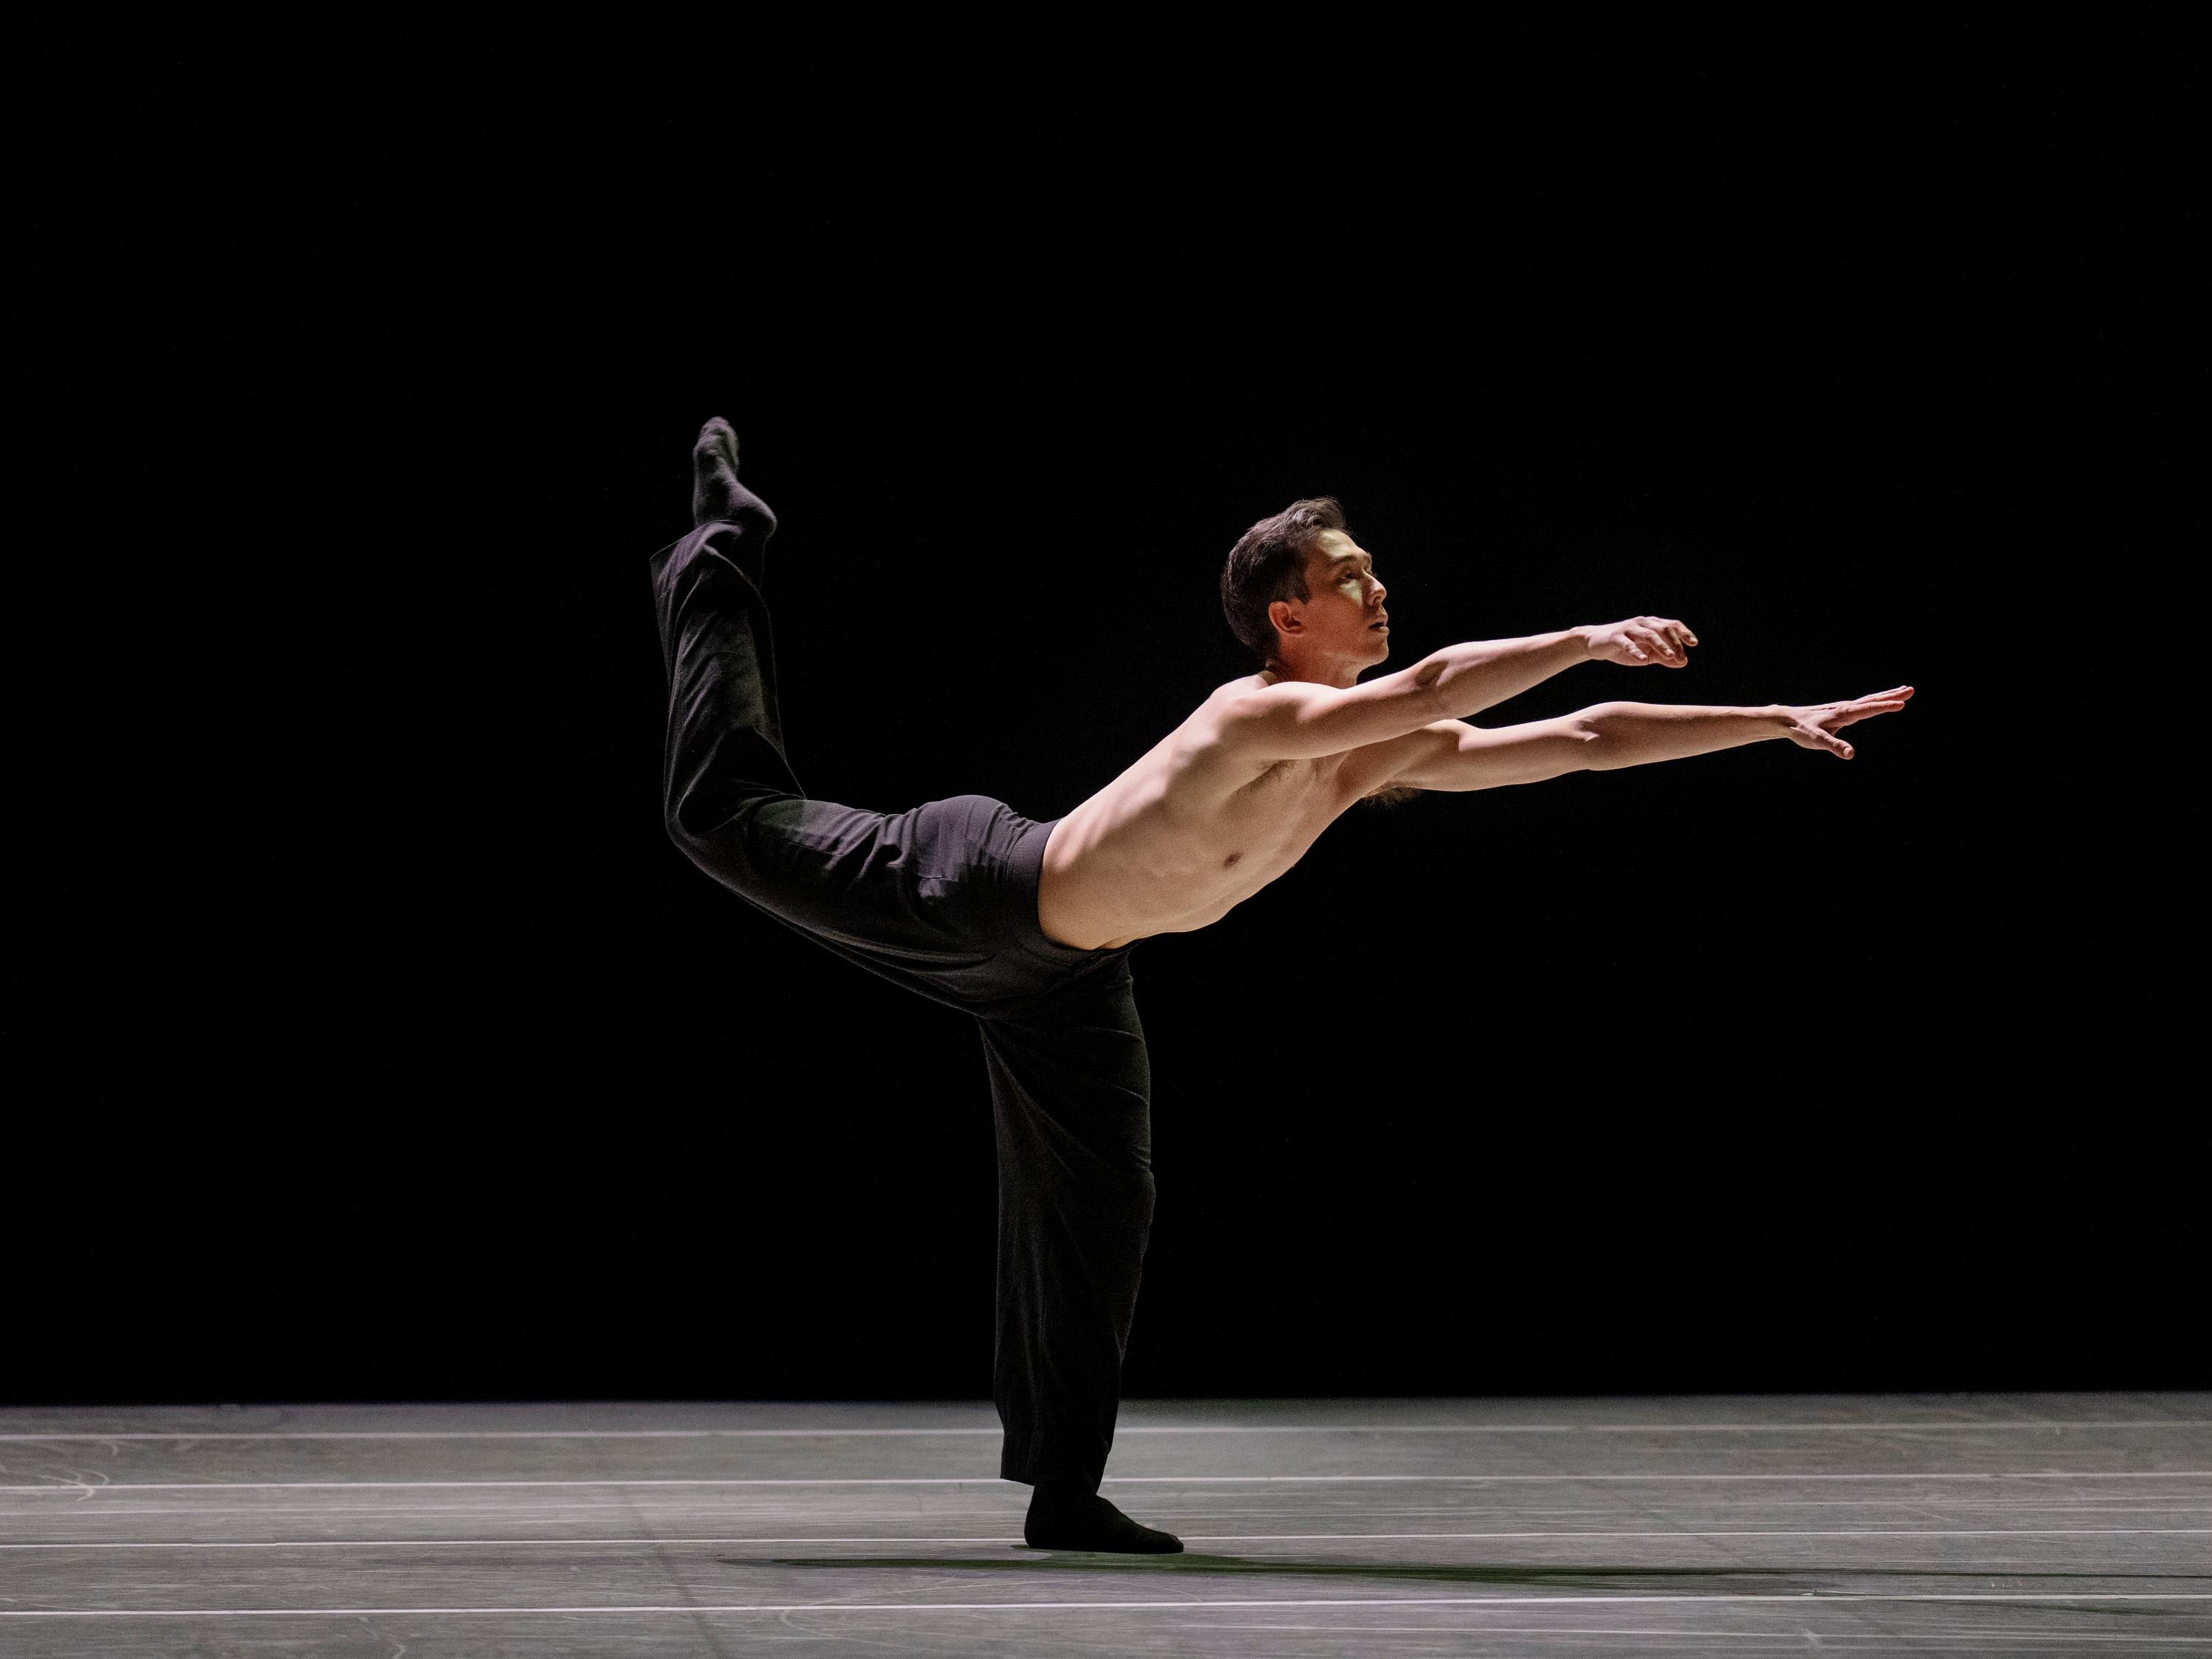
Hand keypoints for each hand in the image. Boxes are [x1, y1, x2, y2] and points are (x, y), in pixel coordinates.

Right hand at [1585, 616, 1697, 666]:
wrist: (1594, 643)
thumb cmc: (1623, 648)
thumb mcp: (1646, 655)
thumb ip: (1663, 657)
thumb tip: (1682, 662)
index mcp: (1651, 624)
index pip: (1671, 625)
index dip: (1684, 633)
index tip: (1694, 643)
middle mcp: (1642, 623)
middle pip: (1663, 629)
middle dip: (1675, 643)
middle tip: (1681, 657)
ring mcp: (1628, 628)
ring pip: (1649, 634)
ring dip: (1661, 645)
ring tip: (1670, 657)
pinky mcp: (1615, 637)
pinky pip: (1627, 643)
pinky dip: (1636, 651)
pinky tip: (1643, 659)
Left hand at [1782, 686, 1914, 758]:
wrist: (1788, 720)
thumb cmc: (1803, 731)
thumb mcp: (1818, 741)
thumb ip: (1835, 747)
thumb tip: (1850, 754)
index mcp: (1844, 714)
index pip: (1869, 709)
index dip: (1885, 707)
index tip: (1902, 703)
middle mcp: (1846, 707)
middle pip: (1873, 700)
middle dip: (1893, 696)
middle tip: (1911, 690)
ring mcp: (1844, 708)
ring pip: (1870, 700)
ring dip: (1887, 695)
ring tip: (1903, 690)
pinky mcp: (1841, 710)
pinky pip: (1863, 703)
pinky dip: (1875, 700)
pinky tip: (1877, 701)